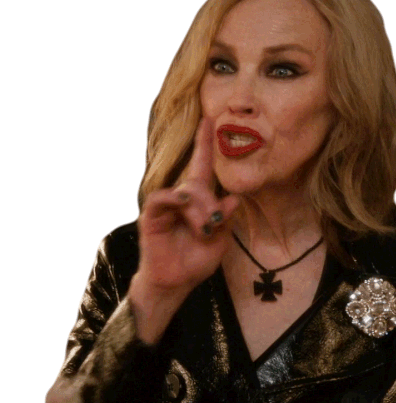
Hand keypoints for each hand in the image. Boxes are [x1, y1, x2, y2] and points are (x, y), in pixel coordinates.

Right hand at [135, 116, 239, 295]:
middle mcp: (182, 198)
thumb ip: (227, 219)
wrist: (175, 283)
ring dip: (200, 210)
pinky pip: (163, 198)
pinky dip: (175, 199)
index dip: (206, 144)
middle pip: (199, 179)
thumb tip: (235, 198)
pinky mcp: (152, 215)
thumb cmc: (196, 261)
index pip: (202, 166)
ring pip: (187, 191)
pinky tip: (184, 204)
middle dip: (209, 193)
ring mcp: (167, 205)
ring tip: (205, 229)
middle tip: (214, 223)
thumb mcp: (220, 240)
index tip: (210, 118)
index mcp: (199, 201)